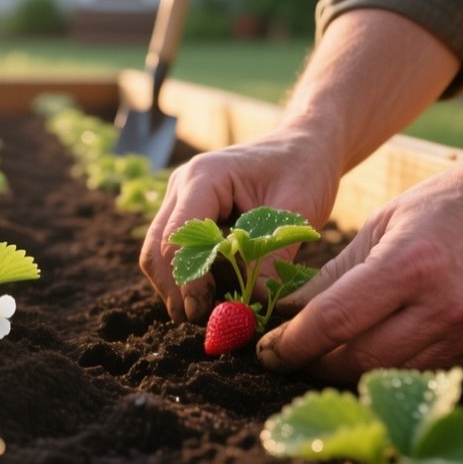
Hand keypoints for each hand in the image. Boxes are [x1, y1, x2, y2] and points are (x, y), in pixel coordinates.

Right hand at [140, 129, 339, 321]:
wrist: (305, 144)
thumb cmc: (305, 168)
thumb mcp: (297, 212)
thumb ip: (272, 257)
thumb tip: (250, 304)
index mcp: (204, 177)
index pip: (178, 238)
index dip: (188, 279)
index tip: (205, 310)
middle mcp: (182, 186)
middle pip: (157, 249)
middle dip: (174, 289)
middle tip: (201, 320)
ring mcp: (180, 199)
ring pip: (158, 253)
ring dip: (176, 286)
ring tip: (206, 313)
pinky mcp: (188, 213)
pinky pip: (173, 251)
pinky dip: (186, 277)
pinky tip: (210, 296)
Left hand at [256, 150, 462, 381]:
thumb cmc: (454, 199)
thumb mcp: (385, 222)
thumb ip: (335, 272)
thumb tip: (287, 311)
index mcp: (410, 264)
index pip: (332, 322)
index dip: (290, 343)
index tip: (266, 347)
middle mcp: (443, 305)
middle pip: (356, 361)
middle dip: (311, 363)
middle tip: (285, 354)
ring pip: (387, 374)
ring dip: (344, 371)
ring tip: (318, 354)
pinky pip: (422, 370)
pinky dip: (386, 367)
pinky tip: (365, 350)